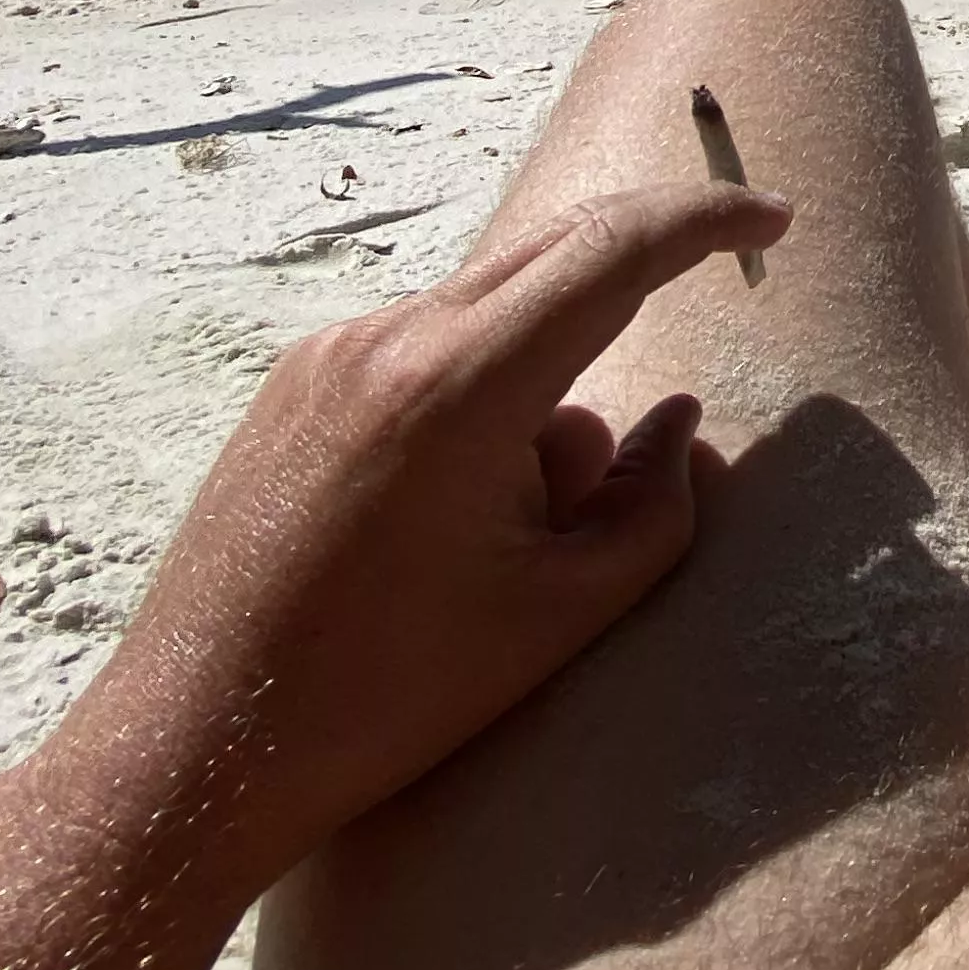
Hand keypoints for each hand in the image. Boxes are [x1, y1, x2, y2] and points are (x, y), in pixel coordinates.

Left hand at [56, 183, 789, 904]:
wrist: (194, 747)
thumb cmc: (383, 701)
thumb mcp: (559, 616)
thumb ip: (651, 508)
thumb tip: (679, 424)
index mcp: (462, 383)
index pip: (616, 251)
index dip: (708, 223)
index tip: (774, 222)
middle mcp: (388, 338)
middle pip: (553, 254)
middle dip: (639, 281)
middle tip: (710, 304)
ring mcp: (327, 354)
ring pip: (490, 319)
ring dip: (546, 384)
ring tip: (519, 538)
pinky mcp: (292, 387)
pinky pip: (423, 354)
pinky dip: (478, 402)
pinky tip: (447, 527)